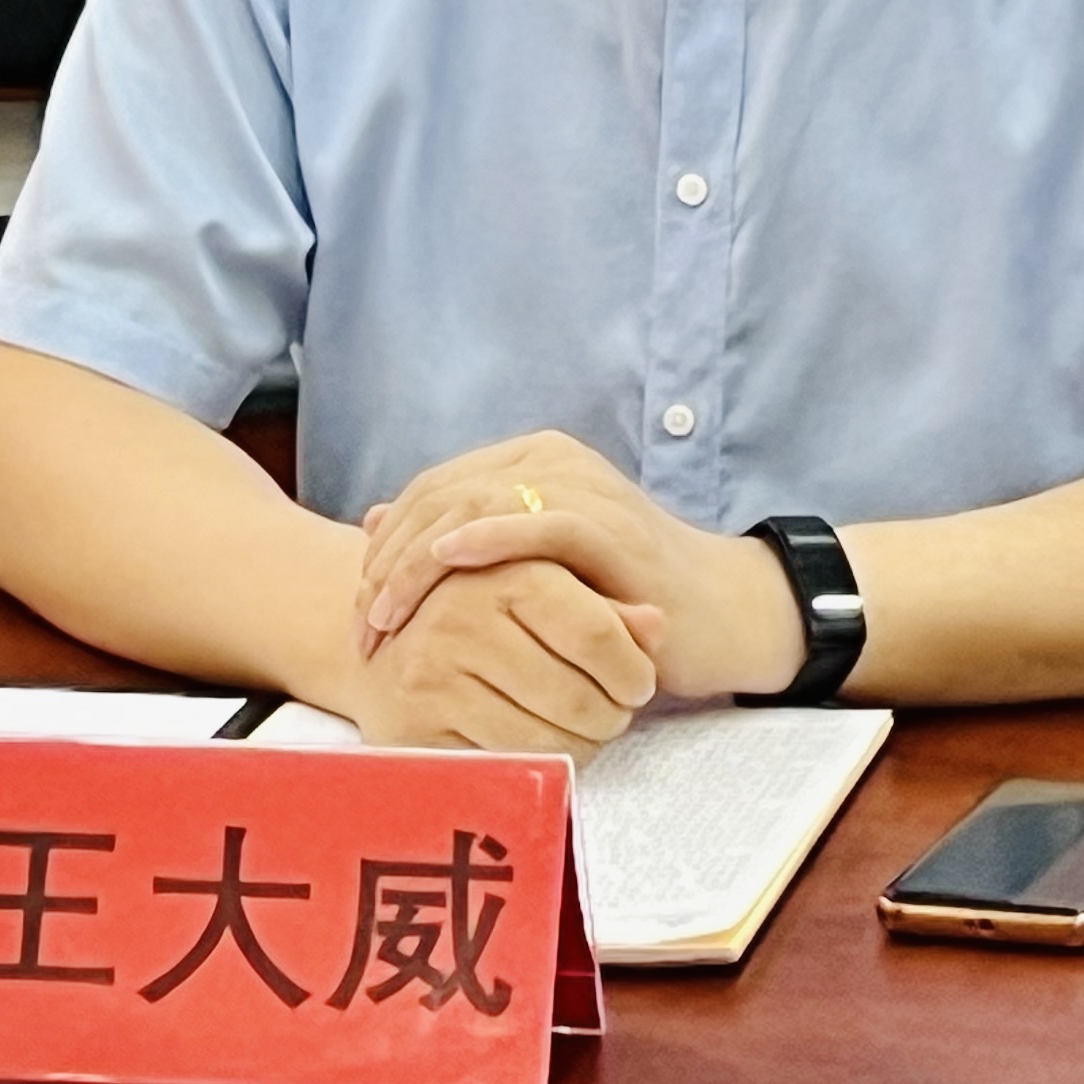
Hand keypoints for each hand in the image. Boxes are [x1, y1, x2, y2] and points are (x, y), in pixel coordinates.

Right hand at [338, 558, 659, 760]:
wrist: (386, 646)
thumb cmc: (484, 616)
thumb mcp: (545, 591)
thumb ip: (606, 607)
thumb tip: (659, 625)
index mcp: (502, 570)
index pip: (592, 629)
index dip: (630, 667)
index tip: (640, 683)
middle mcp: (461, 617)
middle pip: (575, 695)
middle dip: (611, 716)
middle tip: (616, 714)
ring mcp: (433, 675)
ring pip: (545, 739)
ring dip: (582, 746)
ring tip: (586, 730)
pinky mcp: (415, 727)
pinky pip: (505, 765)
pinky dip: (538, 764)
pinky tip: (546, 746)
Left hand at [356, 432, 805, 704]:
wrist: (722, 612)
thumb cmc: (624, 598)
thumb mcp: (534, 569)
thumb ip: (467, 539)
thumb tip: (377, 520)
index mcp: (531, 461)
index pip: (433, 488)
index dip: (388, 545)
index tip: (361, 609)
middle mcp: (551, 460)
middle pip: (442, 493)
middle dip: (391, 560)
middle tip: (364, 623)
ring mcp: (582, 487)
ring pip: (475, 503)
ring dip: (420, 560)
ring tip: (386, 613)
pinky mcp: (609, 524)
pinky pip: (535, 521)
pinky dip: (485, 536)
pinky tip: (449, 561)